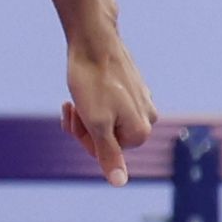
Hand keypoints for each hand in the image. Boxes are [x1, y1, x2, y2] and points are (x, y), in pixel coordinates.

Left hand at [61, 31, 158, 184]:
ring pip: (108, 120)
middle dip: (85, 125)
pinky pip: (113, 103)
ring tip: (78, 94)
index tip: (75, 116)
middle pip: (109, 137)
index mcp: (140, 132)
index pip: (105, 152)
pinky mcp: (134, 86)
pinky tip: (89, 84)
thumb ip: (108, 154)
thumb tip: (119, 183)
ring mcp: (143, 101)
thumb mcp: (96, 123)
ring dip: (87, 112)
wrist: (94, 39)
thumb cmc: (92, 80)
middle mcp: (149, 119)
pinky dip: (95, 98)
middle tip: (72, 104)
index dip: (84, 137)